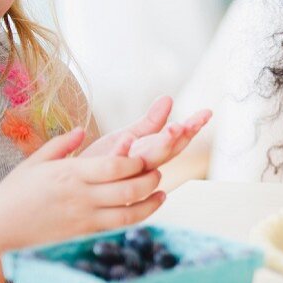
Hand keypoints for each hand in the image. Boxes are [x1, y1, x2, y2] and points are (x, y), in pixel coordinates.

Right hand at [0, 128, 165, 251]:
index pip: (116, 166)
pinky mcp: (85, 236)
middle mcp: (81, 197)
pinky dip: (137, 220)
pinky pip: (119, 229)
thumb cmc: (13, 195)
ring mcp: (85, 220)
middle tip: (157, 173)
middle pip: (130, 188)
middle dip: (151, 179)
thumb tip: (81, 130)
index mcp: (70, 174)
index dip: (136, 161)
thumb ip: (60, 145)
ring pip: (130, 213)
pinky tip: (144, 212)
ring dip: (151, 203)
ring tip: (160, 193)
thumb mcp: (34, 164)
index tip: (143, 157)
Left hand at [83, 96, 211, 170]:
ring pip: (149, 160)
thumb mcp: (130, 135)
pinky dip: (123, 152)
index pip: (178, 140)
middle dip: (180, 137)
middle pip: (168, 151)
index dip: (193, 127)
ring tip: (172, 128)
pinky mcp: (106, 174)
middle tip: (188, 123)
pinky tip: (128, 138)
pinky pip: (116, 164)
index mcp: (152, 154)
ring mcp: (127, 172)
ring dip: (161, 145)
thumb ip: (151, 121)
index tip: (207, 113)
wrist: (75, 184)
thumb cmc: (103, 161)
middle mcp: (144, 165)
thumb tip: (169, 98)